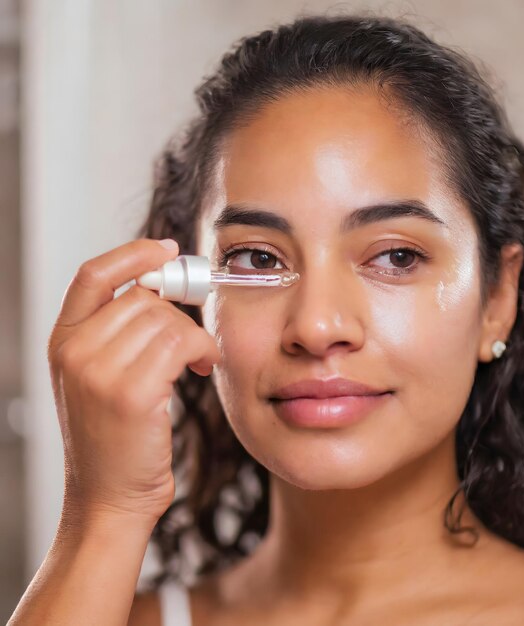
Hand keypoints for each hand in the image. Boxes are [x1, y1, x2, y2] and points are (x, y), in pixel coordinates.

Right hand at [48, 239, 218, 525]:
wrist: (109, 500)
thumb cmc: (116, 439)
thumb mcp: (101, 378)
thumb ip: (120, 332)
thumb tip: (164, 288)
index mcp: (63, 342)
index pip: (94, 275)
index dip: (134, 254)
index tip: (168, 249)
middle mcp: (75, 352)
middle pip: (144, 298)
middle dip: (180, 313)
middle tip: (195, 339)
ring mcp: (99, 371)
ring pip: (167, 319)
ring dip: (195, 335)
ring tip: (198, 359)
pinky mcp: (131, 392)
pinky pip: (182, 342)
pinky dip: (203, 349)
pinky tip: (203, 366)